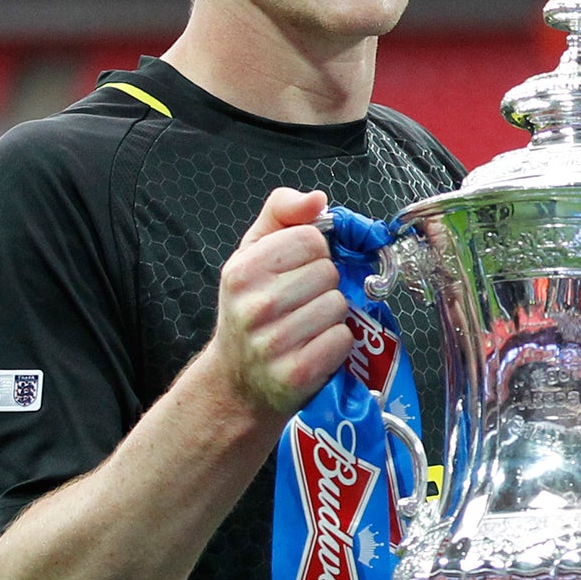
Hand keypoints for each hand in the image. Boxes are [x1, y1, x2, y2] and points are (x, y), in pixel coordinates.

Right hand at [206, 188, 353, 420]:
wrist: (237, 380)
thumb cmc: (250, 309)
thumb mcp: (253, 253)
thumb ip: (282, 213)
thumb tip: (317, 199)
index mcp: (243, 270)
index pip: (312, 239)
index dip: (313, 252)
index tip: (296, 270)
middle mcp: (255, 306)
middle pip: (328, 273)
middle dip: (322, 285)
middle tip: (300, 302)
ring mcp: (275, 343)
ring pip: (338, 306)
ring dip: (330, 315)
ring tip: (305, 326)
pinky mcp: (297, 373)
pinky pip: (342, 339)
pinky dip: (336, 344)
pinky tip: (313, 348)